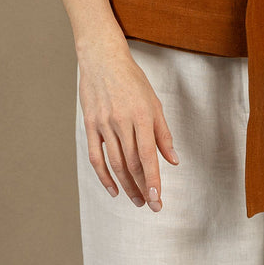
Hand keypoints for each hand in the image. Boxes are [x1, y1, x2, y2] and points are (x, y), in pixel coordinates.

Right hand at [76, 29, 178, 210]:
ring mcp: (104, 124)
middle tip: (151, 205)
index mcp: (142, 115)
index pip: (148, 155)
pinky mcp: (90, 125)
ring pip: (115, 163)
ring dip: (126, 185)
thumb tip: (173, 160)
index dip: (154, 180)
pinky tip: (114, 190)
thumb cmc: (132, 80)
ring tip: (137, 200)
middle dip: (143, 187)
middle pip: (132, 163)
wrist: (103, 59)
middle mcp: (122, 121)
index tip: (158, 200)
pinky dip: (104, 176)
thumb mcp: (154, 102)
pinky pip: (96, 157)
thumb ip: (163, 133)